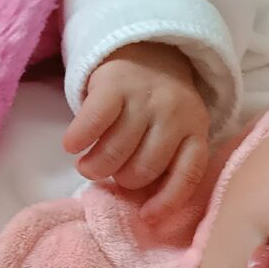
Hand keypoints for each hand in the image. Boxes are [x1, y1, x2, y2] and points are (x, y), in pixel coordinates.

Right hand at [63, 42, 209, 219]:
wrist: (148, 50)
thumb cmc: (160, 108)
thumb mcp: (178, 132)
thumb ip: (168, 162)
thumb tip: (144, 210)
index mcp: (196, 130)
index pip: (187, 174)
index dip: (167, 201)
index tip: (147, 218)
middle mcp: (175, 114)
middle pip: (144, 168)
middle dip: (123, 180)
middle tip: (114, 173)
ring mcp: (145, 97)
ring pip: (116, 151)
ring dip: (96, 167)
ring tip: (90, 166)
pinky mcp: (114, 84)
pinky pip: (93, 123)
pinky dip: (78, 140)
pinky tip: (72, 146)